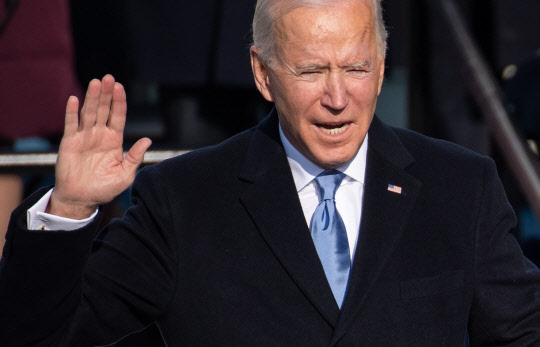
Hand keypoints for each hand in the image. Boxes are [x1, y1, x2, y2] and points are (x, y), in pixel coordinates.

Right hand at [48, 75, 151, 218]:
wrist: (82, 199)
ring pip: (89, 113)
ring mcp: (84, 137)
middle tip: (109, 78)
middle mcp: (100, 134)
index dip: (119, 102)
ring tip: (96, 83)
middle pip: (104, 110)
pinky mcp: (70, 142)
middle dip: (107, 94)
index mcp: (114, 140)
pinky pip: (71, 125)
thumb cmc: (105, 188)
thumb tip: (148, 140)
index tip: (120, 87)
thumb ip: (135, 157)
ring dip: (92, 98)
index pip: (118, 116)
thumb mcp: (125, 174)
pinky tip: (74, 99)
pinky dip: (72, 112)